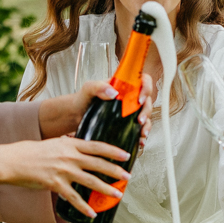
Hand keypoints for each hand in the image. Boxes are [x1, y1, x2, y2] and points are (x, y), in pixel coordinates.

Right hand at [0, 137, 132, 218]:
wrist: (14, 160)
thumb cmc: (34, 152)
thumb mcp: (55, 143)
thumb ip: (70, 145)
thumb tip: (82, 146)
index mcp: (71, 144)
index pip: (97, 146)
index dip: (113, 151)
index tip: (127, 155)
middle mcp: (69, 156)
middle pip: (98, 163)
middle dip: (115, 171)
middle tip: (127, 176)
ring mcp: (63, 170)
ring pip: (90, 181)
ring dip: (106, 189)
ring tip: (118, 195)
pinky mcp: (55, 184)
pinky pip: (73, 197)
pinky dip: (84, 207)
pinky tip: (92, 213)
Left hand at [39, 74, 155, 148]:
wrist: (76, 115)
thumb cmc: (83, 99)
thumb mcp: (88, 88)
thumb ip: (98, 86)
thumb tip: (113, 92)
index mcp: (124, 86)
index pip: (143, 81)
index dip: (146, 88)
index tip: (139, 99)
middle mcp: (130, 98)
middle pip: (147, 101)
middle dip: (146, 111)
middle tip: (139, 120)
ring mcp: (130, 112)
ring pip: (146, 116)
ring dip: (147, 125)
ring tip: (141, 133)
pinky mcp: (127, 124)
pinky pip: (139, 129)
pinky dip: (141, 136)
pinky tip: (139, 141)